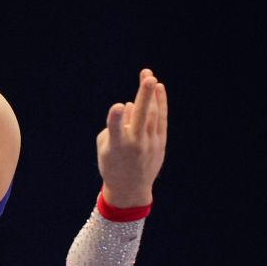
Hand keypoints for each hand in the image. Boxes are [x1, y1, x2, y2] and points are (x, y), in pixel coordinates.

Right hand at [96, 69, 168, 207]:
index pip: (116, 130)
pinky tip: (159, 89)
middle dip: (144, 97)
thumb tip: (132, 106)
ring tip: (149, 76)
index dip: (117, 118)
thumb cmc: (112, 163)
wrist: (129, 189)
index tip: (119, 106)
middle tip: (148, 77)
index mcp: (116, 147)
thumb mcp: (105, 147)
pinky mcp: (160, 143)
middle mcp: (134, 144)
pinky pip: (161, 119)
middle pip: (141, 118)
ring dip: (151, 94)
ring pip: (152, 115)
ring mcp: (149, 144)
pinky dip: (160, 103)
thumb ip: (115, 126)